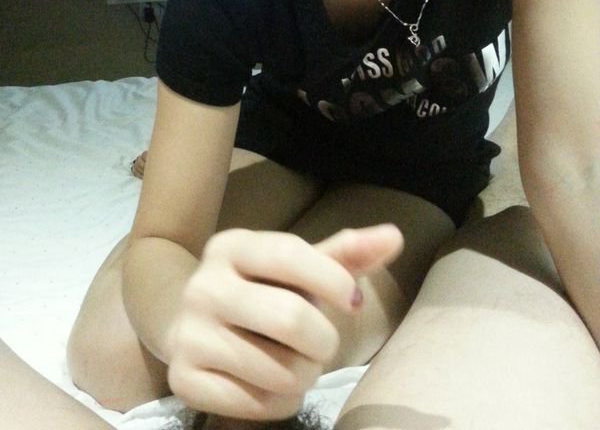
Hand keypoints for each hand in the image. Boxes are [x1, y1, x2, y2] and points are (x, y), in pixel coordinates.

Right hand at [167, 224, 402, 419]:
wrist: (189, 322)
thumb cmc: (261, 290)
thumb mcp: (297, 268)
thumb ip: (345, 254)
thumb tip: (394, 237)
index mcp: (230, 246)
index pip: (290, 254)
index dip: (334, 280)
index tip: (353, 301)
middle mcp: (202, 286)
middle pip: (291, 319)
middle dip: (324, 340)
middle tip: (322, 344)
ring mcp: (188, 334)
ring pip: (279, 371)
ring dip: (306, 375)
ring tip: (296, 363)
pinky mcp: (183, 380)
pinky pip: (258, 405)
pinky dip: (281, 403)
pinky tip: (271, 385)